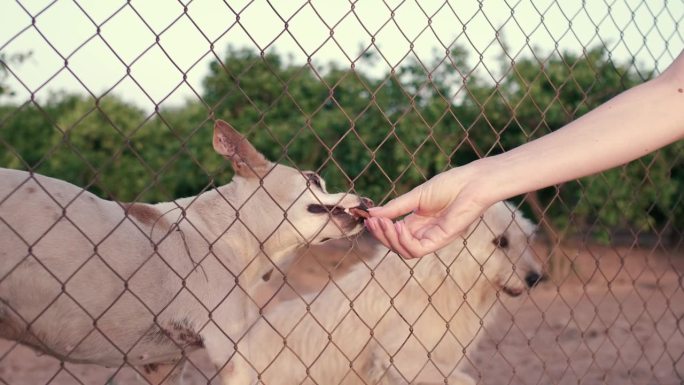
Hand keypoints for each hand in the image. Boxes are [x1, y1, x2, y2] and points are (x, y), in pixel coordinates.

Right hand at [365, 166, 492, 257]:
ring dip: (390, 238)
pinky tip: (397, 226)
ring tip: (382, 222)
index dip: (380, 229)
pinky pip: (417, 249)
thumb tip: (371, 213)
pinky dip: (404, 241)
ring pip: (405, 251)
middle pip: (397, 245)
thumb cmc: (450, 185)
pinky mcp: (441, 240)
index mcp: (418, 223)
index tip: (367, 218)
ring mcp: (433, 238)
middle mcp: (425, 234)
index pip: (394, 234)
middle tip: (371, 221)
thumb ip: (395, 207)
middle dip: (381, 235)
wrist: (472, 182)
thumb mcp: (415, 196)